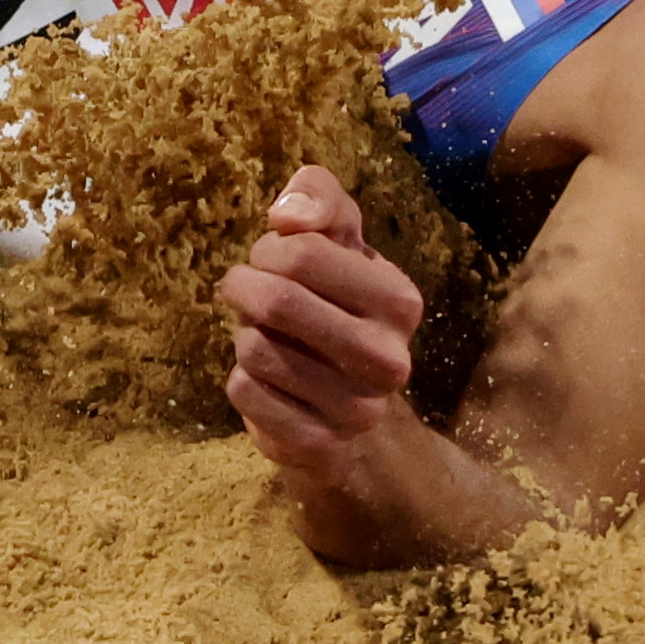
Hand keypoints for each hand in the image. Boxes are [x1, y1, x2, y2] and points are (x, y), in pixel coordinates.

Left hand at [214, 165, 425, 477]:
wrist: (338, 402)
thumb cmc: (329, 300)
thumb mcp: (333, 238)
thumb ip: (318, 197)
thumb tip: (288, 215)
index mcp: (401, 301)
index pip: (301, 251)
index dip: (269, 250)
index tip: (271, 261)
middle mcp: (391, 360)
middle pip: (276, 301)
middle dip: (246, 289)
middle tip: (251, 294)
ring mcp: (360, 410)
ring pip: (253, 349)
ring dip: (246, 337)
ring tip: (271, 342)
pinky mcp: (322, 446)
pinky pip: (245, 393)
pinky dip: (243, 381)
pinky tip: (271, 385)